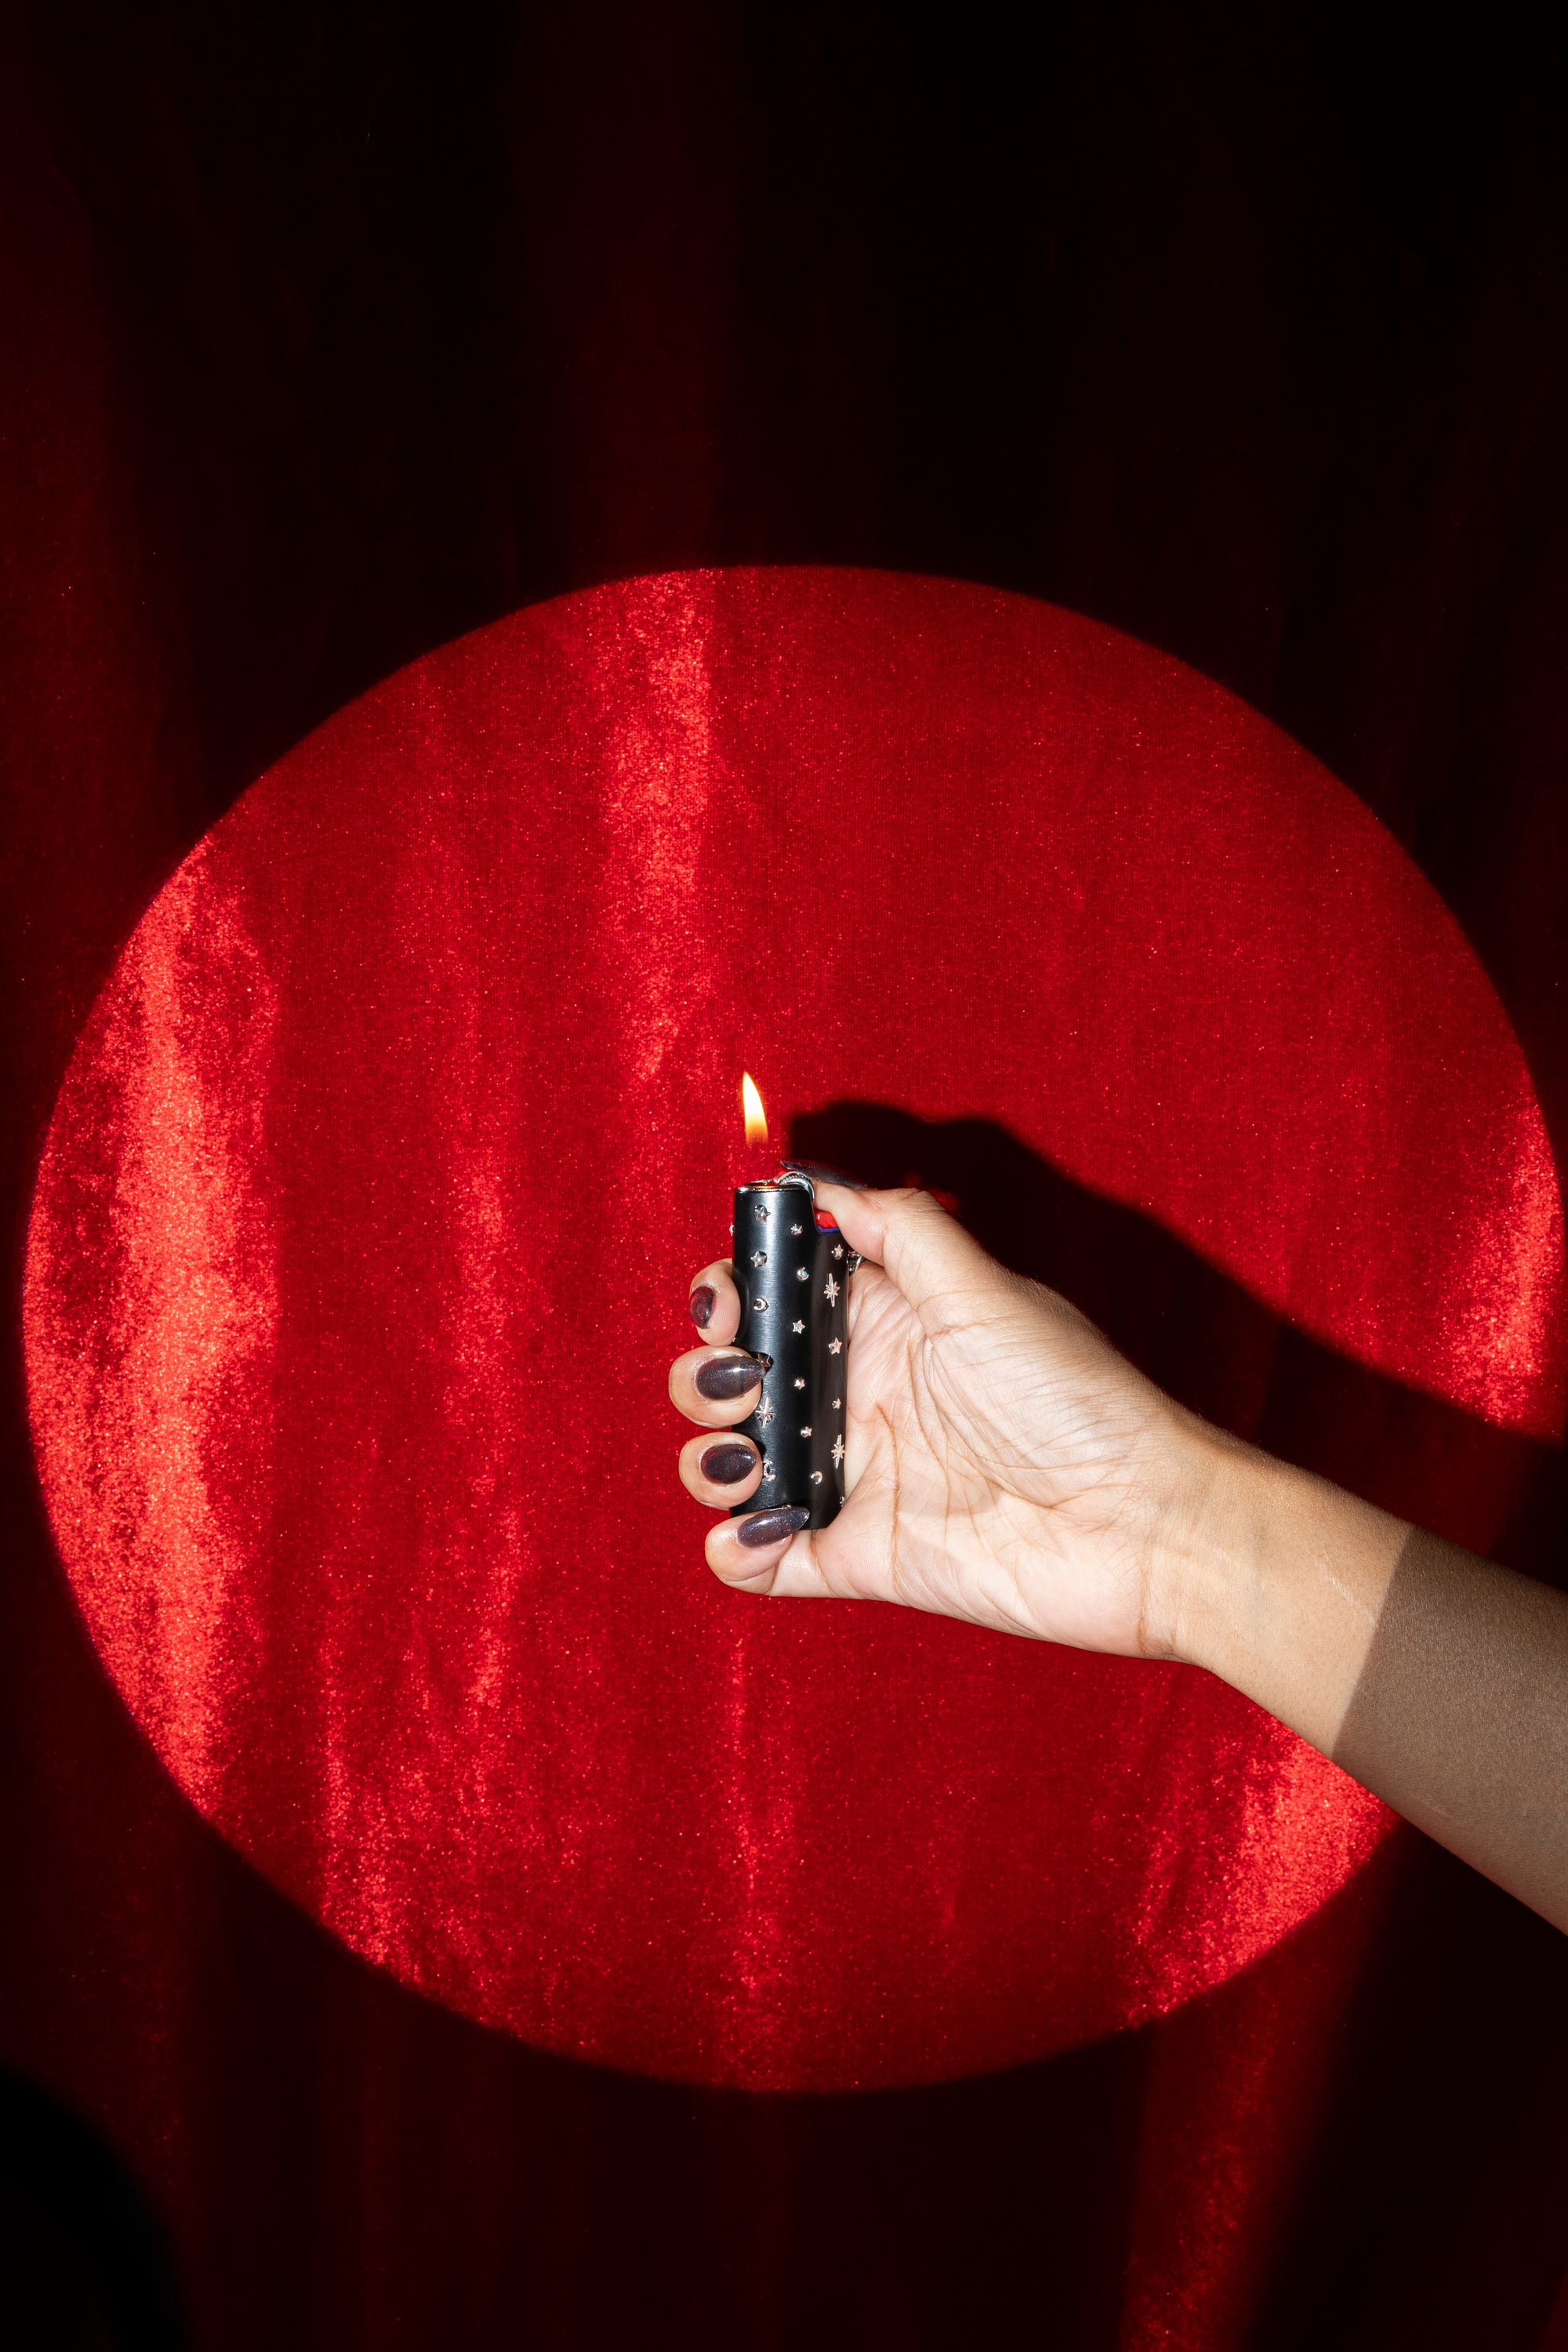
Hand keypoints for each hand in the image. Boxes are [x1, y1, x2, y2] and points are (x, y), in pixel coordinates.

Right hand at [669, 1183, 1235, 1655]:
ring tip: (746, 1463)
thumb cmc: (1079, 1399)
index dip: (730, 1293)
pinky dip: (734, 1550)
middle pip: (734, 1378)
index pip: (774, 1296)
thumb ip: (900, 1230)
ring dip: (707, 1461)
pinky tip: (757, 1532)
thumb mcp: (987, 1290)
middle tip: (744, 1384)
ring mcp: (856, 1481)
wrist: (1142, 1524)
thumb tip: (818, 1181)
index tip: (728, 1303)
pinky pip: (761, 1559)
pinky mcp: (859, 1557)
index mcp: (885, 1324)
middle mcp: (859, 1398)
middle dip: (705, 1374)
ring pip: (731, 1466)